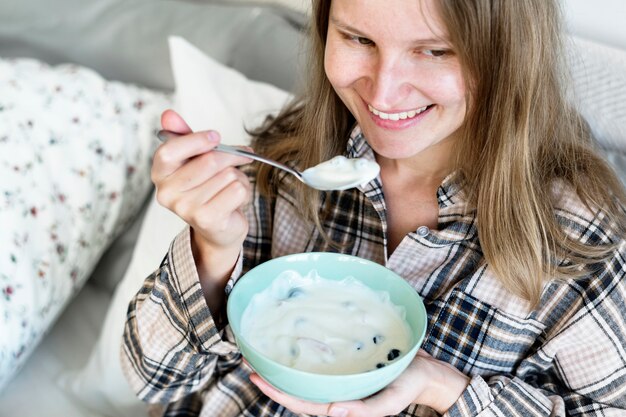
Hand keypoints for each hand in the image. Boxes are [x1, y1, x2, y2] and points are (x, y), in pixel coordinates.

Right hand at [152, 110, 252, 283]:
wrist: (218, 228)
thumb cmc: (207, 189)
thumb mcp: (194, 160)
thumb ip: (183, 137)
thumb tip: (168, 114)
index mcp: (159, 174)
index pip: (170, 150)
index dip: (195, 140)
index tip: (215, 137)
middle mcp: (167, 193)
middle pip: (208, 161)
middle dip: (231, 155)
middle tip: (240, 157)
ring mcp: (185, 209)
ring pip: (227, 174)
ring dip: (237, 177)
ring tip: (228, 187)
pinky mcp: (207, 219)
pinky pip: (237, 189)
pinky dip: (244, 190)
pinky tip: (234, 200)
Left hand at [249, 350, 469, 416]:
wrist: (428, 373)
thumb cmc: (410, 386)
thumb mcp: (390, 401)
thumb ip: (364, 411)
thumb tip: (332, 412)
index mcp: (342, 406)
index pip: (301, 404)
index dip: (277, 392)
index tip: (256, 375)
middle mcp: (336, 393)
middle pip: (296, 391)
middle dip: (271, 377)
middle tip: (248, 358)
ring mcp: (339, 381)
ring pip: (304, 378)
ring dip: (283, 367)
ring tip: (262, 350)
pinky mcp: (346, 368)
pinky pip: (319, 365)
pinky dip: (302, 357)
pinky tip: (293, 344)